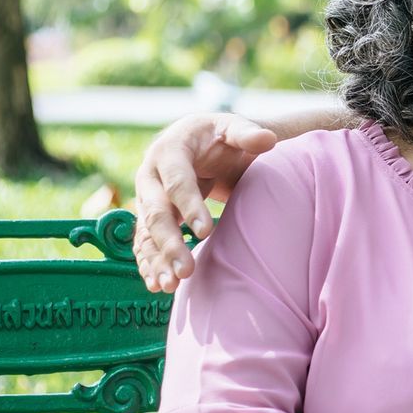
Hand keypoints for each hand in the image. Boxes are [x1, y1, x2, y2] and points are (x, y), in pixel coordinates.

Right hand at [132, 113, 276, 291]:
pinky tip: (157, 285)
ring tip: (170, 286)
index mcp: (168, 151)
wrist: (196, 141)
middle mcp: (149, 176)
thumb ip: (247, 133)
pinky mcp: (148, 216)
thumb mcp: (232, 127)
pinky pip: (143, 242)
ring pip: (146, 233)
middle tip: (187, 271)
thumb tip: (268, 139)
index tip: (206, 232)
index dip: (189, 206)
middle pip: (156, 213)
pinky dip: (149, 263)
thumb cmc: (218, 135)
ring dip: (156, 260)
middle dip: (169, 243)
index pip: (177, 182)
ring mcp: (146, 199)